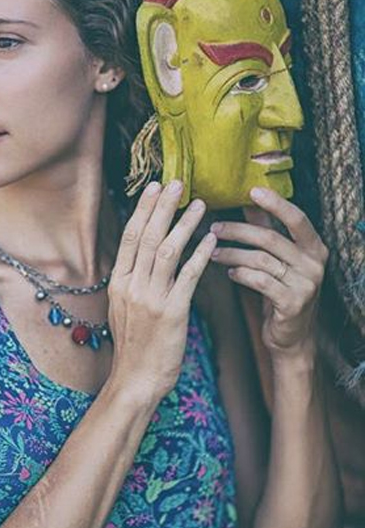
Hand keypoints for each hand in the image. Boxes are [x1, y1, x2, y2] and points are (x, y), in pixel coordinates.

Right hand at [107, 180, 216, 403]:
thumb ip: (130, 281)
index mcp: (117, 282)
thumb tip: (140, 257)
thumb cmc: (133, 345)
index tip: (153, 188)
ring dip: (184, 224)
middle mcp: (131, 286)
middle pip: (147, 237)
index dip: (142, 210)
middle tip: (175, 183)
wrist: (135, 379)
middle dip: (162, 207)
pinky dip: (200, 255)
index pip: (130, 237)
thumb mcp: (122, 308)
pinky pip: (188, 277)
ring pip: (167, 251)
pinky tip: (211, 239)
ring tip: (199, 204)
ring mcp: (150, 298)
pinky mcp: (172, 312)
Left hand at [209, 187, 328, 358]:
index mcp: (314, 247)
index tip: (252, 190)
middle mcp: (314, 263)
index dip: (275, 203)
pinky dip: (240, 274)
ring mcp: (306, 284)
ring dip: (232, 253)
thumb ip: (267, 229)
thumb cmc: (279, 290)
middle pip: (270, 238)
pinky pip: (261, 282)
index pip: (296, 218)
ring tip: (211, 252)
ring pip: (261, 259)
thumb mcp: (277, 259)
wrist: (290, 337)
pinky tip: (228, 272)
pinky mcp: (293, 303)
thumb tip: (248, 199)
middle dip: (237, 230)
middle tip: (213, 227)